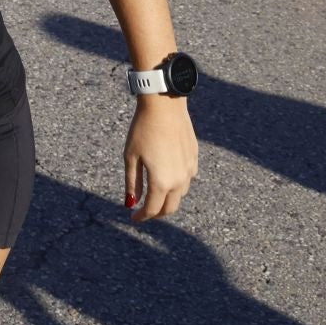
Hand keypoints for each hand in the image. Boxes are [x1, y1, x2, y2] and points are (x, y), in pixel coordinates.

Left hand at [124, 96, 197, 222]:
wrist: (164, 106)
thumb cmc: (143, 129)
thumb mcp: (131, 157)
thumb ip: (132, 183)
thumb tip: (131, 203)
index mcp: (161, 182)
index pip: (153, 209)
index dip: (142, 217)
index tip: (133, 218)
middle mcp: (179, 180)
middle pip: (170, 207)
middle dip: (157, 212)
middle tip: (144, 210)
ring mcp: (189, 169)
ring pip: (181, 194)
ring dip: (168, 199)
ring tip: (155, 194)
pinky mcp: (194, 158)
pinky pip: (187, 179)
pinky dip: (177, 184)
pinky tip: (168, 176)